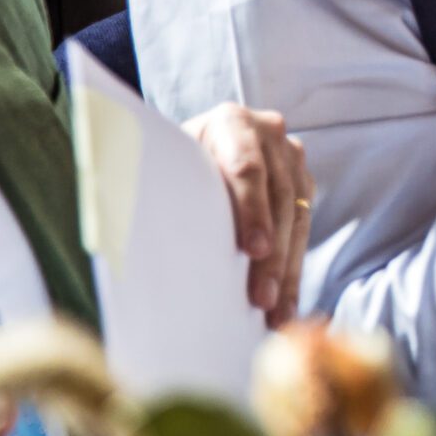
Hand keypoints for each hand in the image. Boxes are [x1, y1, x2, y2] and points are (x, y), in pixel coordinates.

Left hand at [184, 104, 313, 327]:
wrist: (192, 148)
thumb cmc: (168, 163)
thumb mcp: (165, 163)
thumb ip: (162, 183)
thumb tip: (131, 231)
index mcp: (230, 123)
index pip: (247, 167)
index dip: (252, 210)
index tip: (253, 250)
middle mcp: (269, 132)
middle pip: (277, 196)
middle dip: (273, 253)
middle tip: (262, 299)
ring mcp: (291, 156)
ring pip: (297, 215)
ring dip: (287, 268)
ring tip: (276, 312)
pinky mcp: (302, 182)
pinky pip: (304, 227)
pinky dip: (294, 267)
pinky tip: (286, 301)